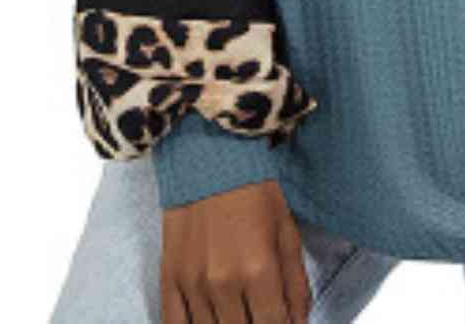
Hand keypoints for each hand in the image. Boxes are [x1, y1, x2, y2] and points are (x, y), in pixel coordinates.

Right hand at [161, 178, 312, 322]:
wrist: (210, 158)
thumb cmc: (254, 191)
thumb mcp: (287, 232)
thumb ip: (296, 285)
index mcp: (259, 270)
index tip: (282, 323)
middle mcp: (224, 283)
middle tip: (259, 314)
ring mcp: (193, 284)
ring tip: (238, 314)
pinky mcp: (169, 278)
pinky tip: (208, 322)